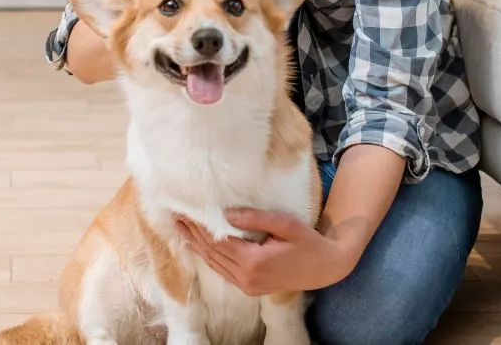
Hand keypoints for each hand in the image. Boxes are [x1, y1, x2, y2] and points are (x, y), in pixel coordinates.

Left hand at [176, 209, 353, 296]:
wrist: (324, 268)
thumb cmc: (307, 242)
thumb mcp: (285, 224)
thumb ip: (255, 218)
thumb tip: (226, 214)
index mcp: (253, 261)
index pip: (218, 241)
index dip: (199, 227)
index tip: (185, 212)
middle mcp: (246, 277)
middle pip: (212, 253)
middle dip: (193, 235)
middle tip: (176, 217)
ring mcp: (247, 286)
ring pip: (215, 264)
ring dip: (197, 247)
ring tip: (182, 230)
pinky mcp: (249, 289)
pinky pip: (223, 272)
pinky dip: (210, 258)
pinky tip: (200, 248)